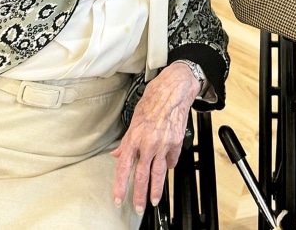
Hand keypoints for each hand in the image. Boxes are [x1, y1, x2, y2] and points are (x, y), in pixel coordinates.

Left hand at [111, 62, 200, 213]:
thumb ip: (127, 140)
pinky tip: (167, 170)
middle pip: (142, 175)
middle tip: (138, 207)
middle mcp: (148, 143)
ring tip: (153, 200)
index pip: (124, 167)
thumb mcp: (134, 118)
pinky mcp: (177, 142)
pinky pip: (172, 160)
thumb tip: (119, 154)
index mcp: (134, 137)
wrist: (174, 88)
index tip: (118, 198)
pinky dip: (169, 166)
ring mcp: (164, 144)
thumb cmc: (154, 98)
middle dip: (139, 195)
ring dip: (156, 189)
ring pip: (159, 173)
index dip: (120, 185)